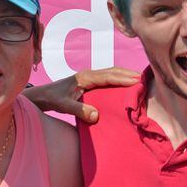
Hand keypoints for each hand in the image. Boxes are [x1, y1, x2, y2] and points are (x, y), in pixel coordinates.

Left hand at [23, 68, 139, 122]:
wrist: (42, 95)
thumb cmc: (52, 99)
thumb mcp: (63, 106)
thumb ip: (79, 110)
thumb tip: (96, 116)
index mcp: (85, 77)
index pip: (108, 76)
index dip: (123, 78)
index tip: (137, 81)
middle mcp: (89, 74)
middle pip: (113, 71)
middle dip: (128, 74)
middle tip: (144, 78)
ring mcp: (90, 77)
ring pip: (112, 73)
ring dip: (125, 75)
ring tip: (139, 80)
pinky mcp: (90, 82)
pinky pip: (108, 79)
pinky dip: (119, 80)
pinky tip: (126, 86)